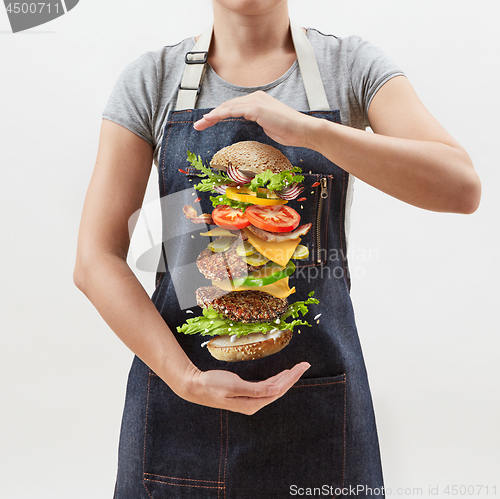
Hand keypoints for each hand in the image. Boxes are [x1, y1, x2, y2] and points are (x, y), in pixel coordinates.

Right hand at [180, 362, 310, 414]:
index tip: (302, 366)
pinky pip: (265, 388)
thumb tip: (275, 391)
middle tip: (304, 364)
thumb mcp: (234, 386)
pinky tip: (280, 375)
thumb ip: (255, 389)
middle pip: (278, 390)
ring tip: (296, 368)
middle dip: (292, 377)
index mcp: (252, 403)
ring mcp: (249, 400)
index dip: (292, 378)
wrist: (195, 386)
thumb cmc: (212, 384)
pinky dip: (275, 380)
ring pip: (273, 389)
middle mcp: (253, 404)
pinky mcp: (245, 394)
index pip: (278, 390)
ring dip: (285, 378)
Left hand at [193, 91, 316, 147]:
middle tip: (198, 125)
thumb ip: (258, 121)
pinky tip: (211, 119)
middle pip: (227, 105)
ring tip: (200, 125)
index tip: (207, 123)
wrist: (303, 131)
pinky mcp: (257, 107)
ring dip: (212, 116)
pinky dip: (221, 114)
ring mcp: (256, 101)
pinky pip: (234, 110)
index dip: (219, 114)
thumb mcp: (269, 125)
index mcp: (258, 101)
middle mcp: (256, 97)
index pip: (233, 107)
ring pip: (228, 107)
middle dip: (211, 115)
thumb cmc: (289, 131)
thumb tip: (251, 122)